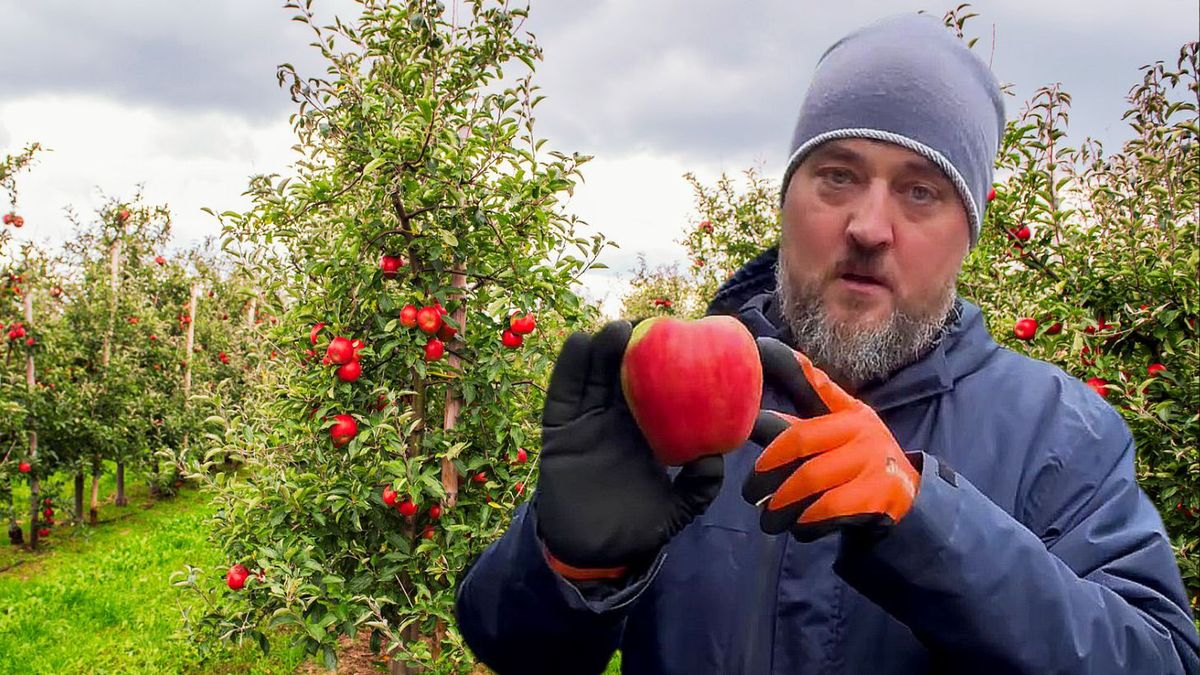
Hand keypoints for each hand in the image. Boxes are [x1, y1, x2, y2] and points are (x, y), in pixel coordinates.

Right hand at [535, 320, 723, 578]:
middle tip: (646, 327)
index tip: (679, 339)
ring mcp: (585, 422)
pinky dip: (567, 368)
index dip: (663, 364)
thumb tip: (713, 459)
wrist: (593, 556)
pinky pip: (561, 395)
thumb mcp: (676, 511)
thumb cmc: (636, 530)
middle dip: (632, 346)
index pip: (655, 390)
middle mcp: (615, 421)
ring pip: (592, 376)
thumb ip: (697, 489)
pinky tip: (578, 343)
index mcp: (645, 432)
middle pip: (622, 373)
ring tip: (616, 331)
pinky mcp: (559, 431)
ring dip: (601, 349)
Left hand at [741, 337, 919, 541]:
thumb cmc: (859, 465)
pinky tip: (799, 528)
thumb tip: (752, 420)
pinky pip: (826, 509)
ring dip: (781, 504)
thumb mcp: (838, 438)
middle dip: (767, 469)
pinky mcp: (876, 496)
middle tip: (750, 492)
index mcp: (848, 412)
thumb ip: (800, 426)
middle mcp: (861, 430)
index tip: (761, 347)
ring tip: (769, 518)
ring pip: (809, 481)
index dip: (788, 365)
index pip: (814, 383)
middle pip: (799, 442)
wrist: (911, 502)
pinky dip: (805, 522)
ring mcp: (871, 461)